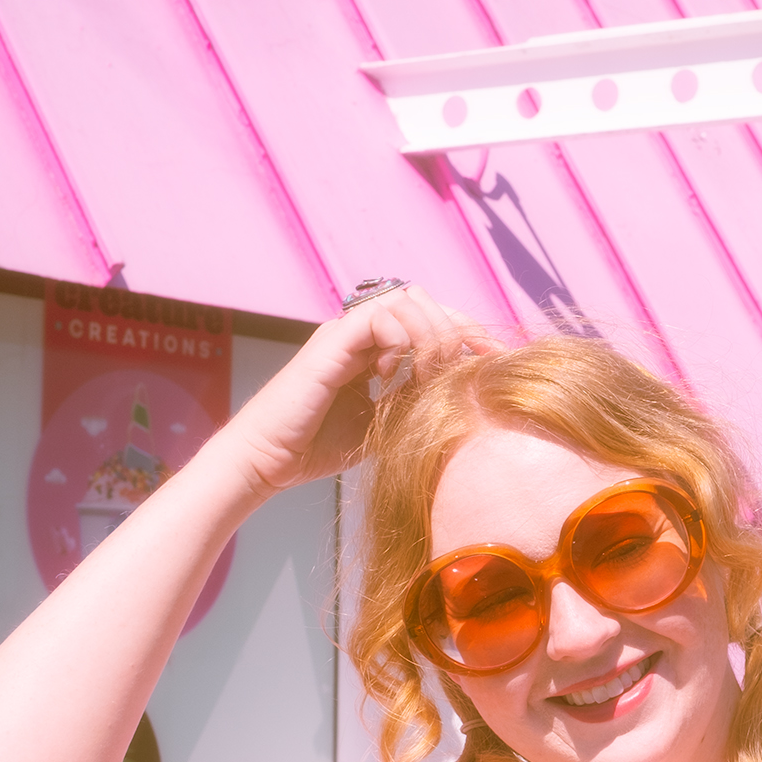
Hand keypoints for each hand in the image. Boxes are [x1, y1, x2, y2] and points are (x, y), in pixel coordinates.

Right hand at [208, 283, 490, 497]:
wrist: (267, 461)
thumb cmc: (317, 448)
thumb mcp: (385, 424)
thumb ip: (415, 403)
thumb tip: (462, 400)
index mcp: (374, 348)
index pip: (429, 319)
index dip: (465, 333)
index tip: (494, 360)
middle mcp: (361, 333)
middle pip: (423, 299)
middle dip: (460, 325)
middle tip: (479, 360)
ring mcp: (345, 333)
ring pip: (405, 300)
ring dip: (432, 332)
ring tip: (434, 372)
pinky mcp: (330, 341)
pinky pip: (379, 316)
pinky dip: (402, 339)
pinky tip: (400, 374)